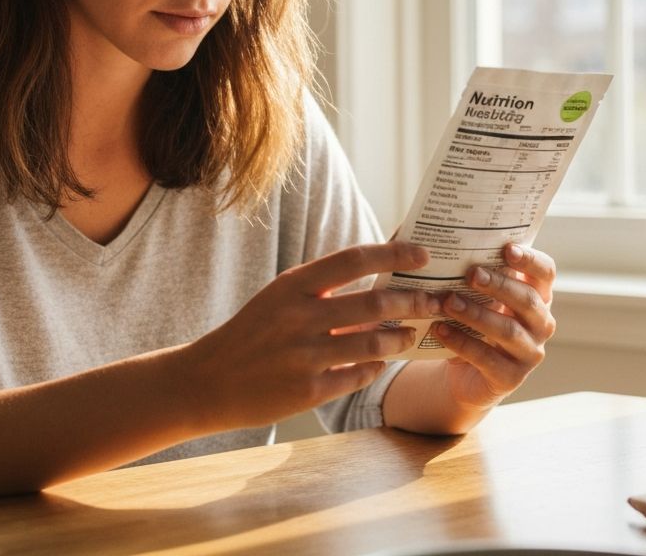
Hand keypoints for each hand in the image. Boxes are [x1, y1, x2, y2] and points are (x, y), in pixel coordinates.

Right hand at [185, 242, 443, 432]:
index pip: (354, 259)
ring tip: (409, 335)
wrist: (211, 378)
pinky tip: (380, 363)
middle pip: (375, 304)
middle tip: (435, 301)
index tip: (423, 253)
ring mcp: (304, 356)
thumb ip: (323, 285)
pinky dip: (376, 368)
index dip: (394, 253)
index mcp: (293, 284)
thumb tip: (378, 269)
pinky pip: (359, 376)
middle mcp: (300, 316)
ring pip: (375, 345)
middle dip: (414, 302)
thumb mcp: (281, 296)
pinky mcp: (308, 391)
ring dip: (401, 339)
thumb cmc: (254, 330)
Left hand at [434, 243, 556, 409]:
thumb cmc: (470, 319)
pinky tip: (439, 330)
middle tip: (471, 273)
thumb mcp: (473, 294)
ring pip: (509, 331)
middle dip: (499, 285)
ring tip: (449, 302)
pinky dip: (462, 343)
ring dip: (477, 314)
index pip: (546, 272)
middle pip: (528, 300)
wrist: (465, 371)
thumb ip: (468, 267)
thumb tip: (433, 231)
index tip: (507, 249)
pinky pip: (488, 359)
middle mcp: (540, 323)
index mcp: (536, 295)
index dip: (530, 260)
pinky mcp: (510, 378)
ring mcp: (529, 352)